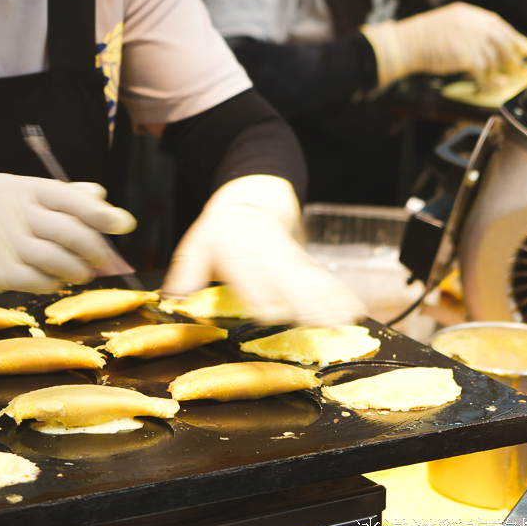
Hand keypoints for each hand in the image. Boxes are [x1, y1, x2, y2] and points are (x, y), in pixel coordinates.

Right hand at [0, 174, 136, 305]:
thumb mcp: (10, 198)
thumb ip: (54, 196)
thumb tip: (99, 194)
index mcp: (14, 186)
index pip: (67, 196)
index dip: (100, 211)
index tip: (124, 223)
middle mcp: (7, 210)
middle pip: (67, 229)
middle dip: (95, 246)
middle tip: (108, 258)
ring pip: (56, 257)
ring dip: (78, 268)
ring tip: (84, 272)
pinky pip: (37, 279)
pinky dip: (54, 282)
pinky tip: (56, 282)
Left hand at [163, 175, 365, 326]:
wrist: (250, 199)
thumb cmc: (220, 230)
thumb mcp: (195, 247)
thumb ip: (186, 275)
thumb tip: (172, 300)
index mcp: (242, 258)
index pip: (255, 284)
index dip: (265, 301)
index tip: (275, 315)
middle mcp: (271, 261)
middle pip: (292, 286)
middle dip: (309, 305)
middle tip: (325, 325)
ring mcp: (291, 263)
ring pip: (314, 284)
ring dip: (332, 304)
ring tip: (348, 321)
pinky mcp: (305, 265)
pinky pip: (325, 280)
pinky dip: (342, 295)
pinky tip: (355, 309)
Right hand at [360, 2, 526, 85]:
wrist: (406, 44)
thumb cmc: (422, 37)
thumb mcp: (446, 22)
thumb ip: (466, 29)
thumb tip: (486, 44)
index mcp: (467, 13)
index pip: (498, 24)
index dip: (513, 37)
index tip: (522, 47)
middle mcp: (473, 23)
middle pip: (502, 40)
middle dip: (512, 56)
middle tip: (518, 67)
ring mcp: (471, 39)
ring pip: (494, 58)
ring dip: (496, 72)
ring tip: (496, 79)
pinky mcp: (466, 55)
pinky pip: (483, 71)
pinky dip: (484, 81)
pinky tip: (481, 84)